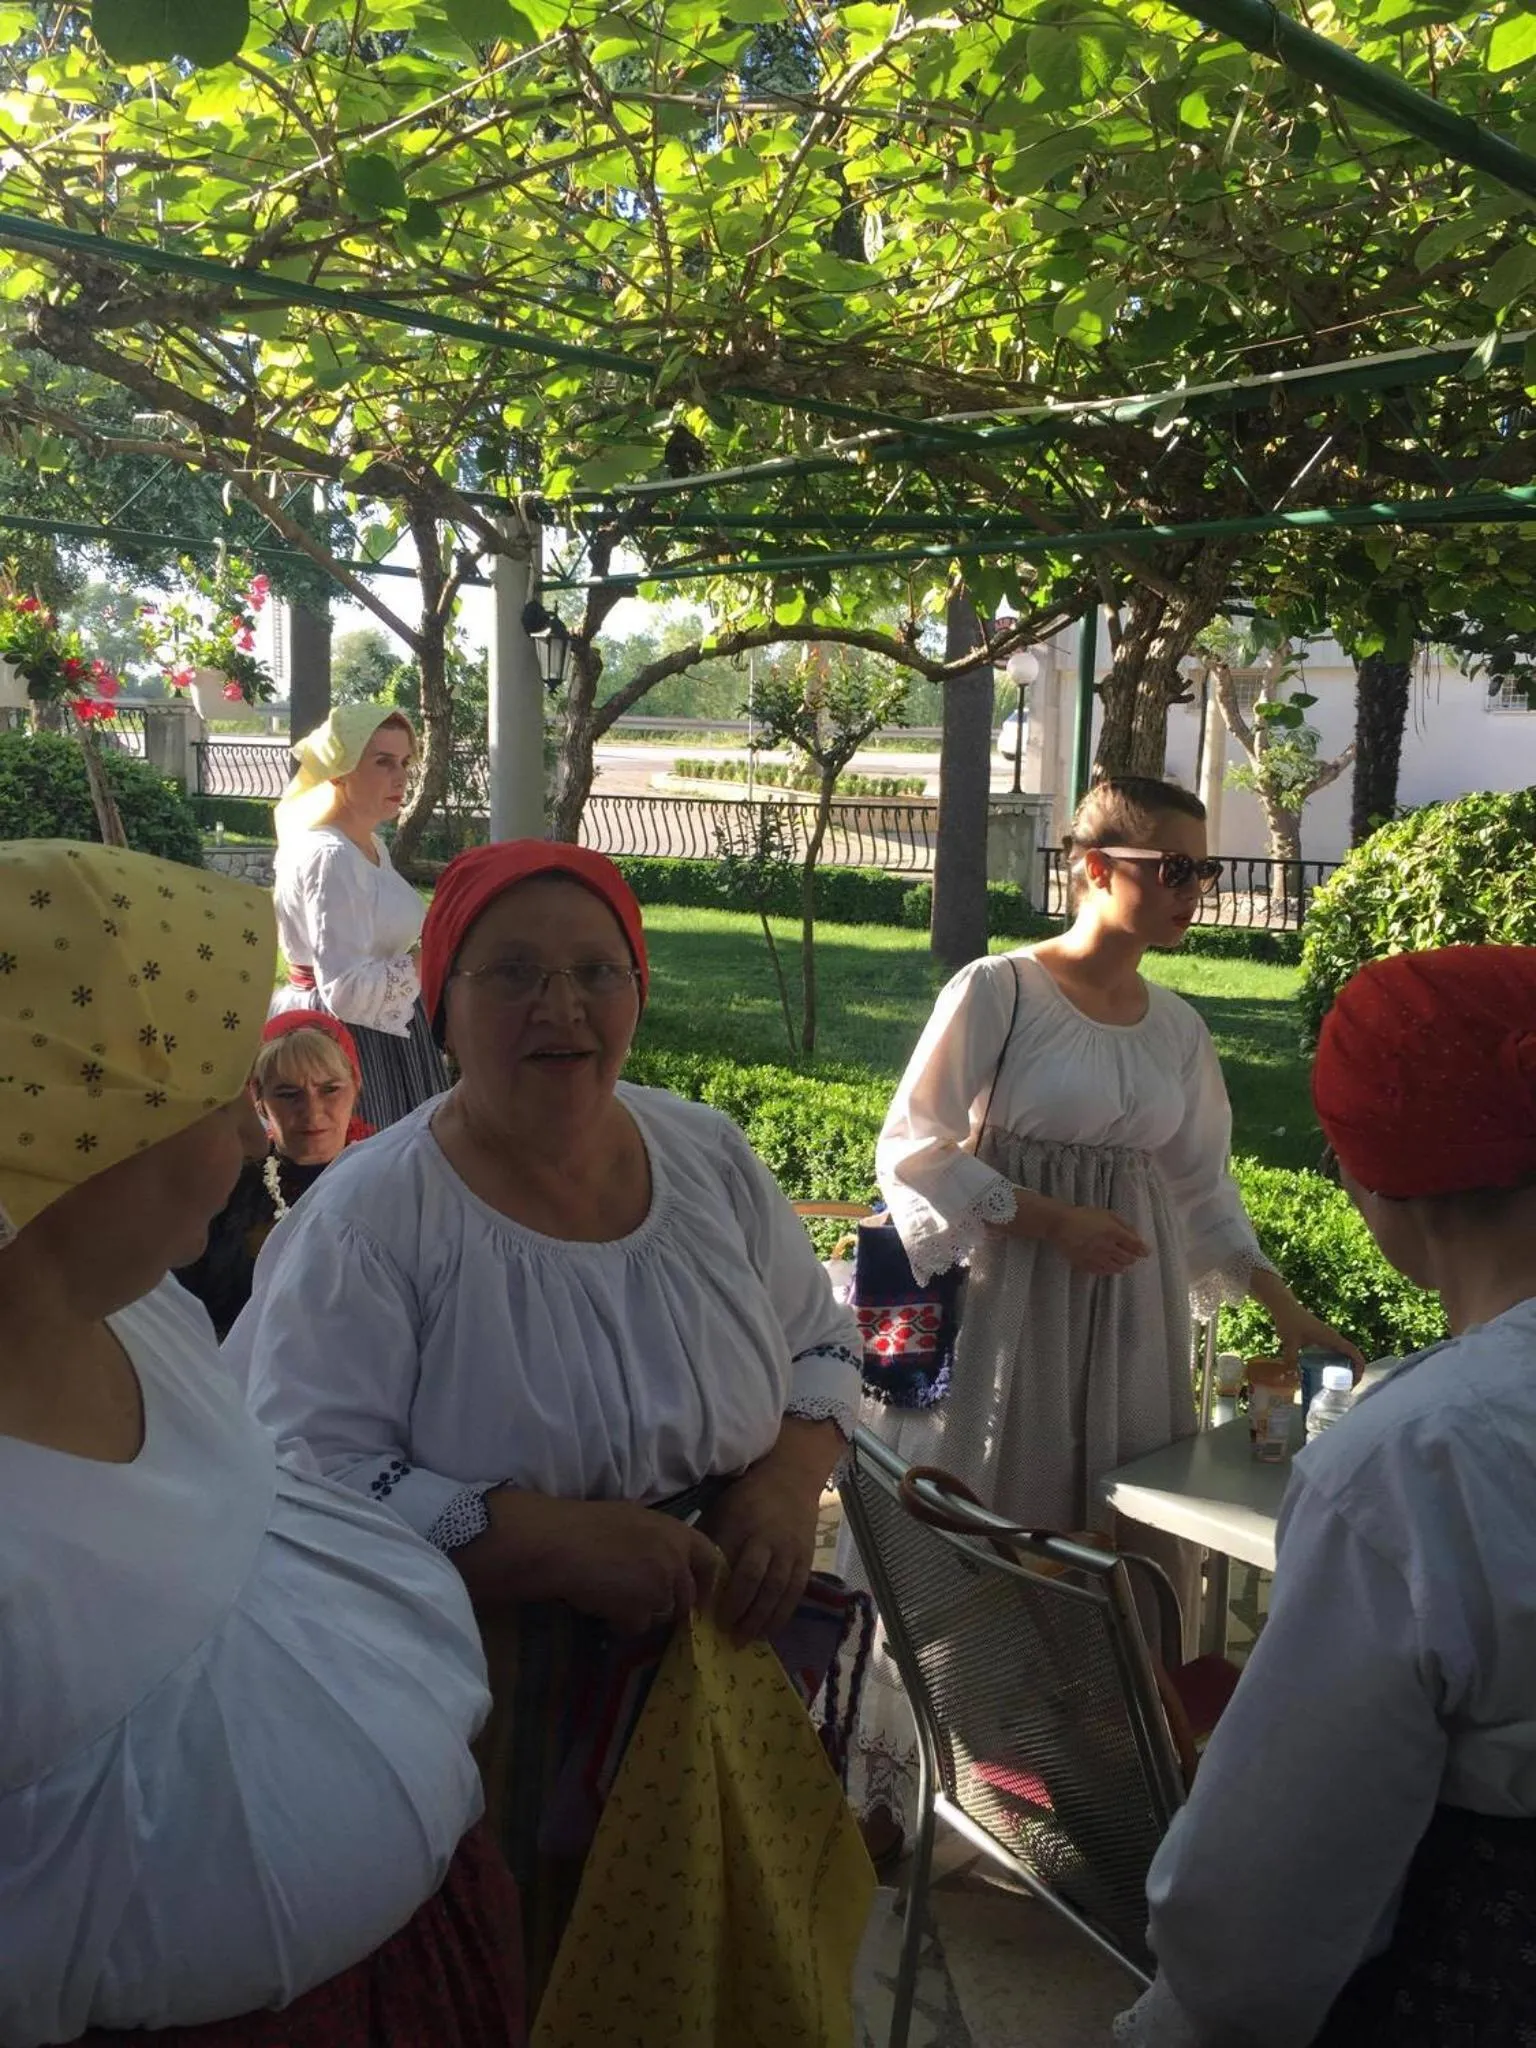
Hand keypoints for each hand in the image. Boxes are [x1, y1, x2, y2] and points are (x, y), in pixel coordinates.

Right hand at [525, 1498, 721, 1636]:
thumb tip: (667, 1559)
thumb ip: (660, 1542)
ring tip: (614, 1595)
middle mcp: (676, 1562)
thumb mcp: (635, 1520)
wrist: (562, 1542)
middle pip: (686, 1596)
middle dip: (669, 1603)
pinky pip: (637, 1627)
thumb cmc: (590, 1524)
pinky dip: (621, 1622)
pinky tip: (602, 1605)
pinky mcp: (639, 1612)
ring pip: (661, 1614)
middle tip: (643, 1599)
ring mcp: (659, 1589)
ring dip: (643, 1612)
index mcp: (677, 1533)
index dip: (706, 1579)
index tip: (698, 1591)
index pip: (711, 1559)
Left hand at [701, 1464, 820, 1647]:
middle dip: (737, 1610)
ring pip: (775, 1590)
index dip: (714, 1590)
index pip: (725, 1563)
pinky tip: (769, 1631)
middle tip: (724, 1634)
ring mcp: (789, 1550)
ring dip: (759, 1619)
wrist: (791, 1480)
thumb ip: (710, 1541)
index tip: (700, 1614)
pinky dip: (782, 1615)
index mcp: (739, 1524)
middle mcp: (766, 1538)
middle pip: (752, 1579)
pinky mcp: (806, 1560)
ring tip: (744, 1640)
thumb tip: (691, 1578)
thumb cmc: (747, 1498)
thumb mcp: (721, 1510)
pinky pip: (795, 1592)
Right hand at [1048, 1204, 1150, 1275]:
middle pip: (1127, 1258)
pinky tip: (1108, 1267)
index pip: (1134, 1245)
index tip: (1146, 1252)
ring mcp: (1096, 1257)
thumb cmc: (1084, 1215)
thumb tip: (1135, 1235)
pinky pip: (1101, 1272)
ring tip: (1122, 1264)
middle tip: (1132, 1256)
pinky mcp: (1085, 1264)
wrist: (1060, 1224)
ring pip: (1116, 1268)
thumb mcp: (1106, 1214)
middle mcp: (1107, 1247)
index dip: (1142, 1249)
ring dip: (1122, 1266)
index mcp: (1113, 1232)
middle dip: (1132, 1258)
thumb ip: (1123, 1224)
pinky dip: (1108, 1271)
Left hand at [1269, 1304, 1367, 1380]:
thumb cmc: (1289, 1320)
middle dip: (1353, 1372)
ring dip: (1345, 1368)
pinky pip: (1334, 1352)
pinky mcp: (1321, 1338)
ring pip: (1343, 1354)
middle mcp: (1333, 1338)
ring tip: (1336, 1385)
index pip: (1353, 1352)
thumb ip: (1291, 1359)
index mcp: (1331, 1338)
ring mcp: (1328, 1338)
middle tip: (1345, 1388)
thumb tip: (1293, 1378)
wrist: (1285, 1306)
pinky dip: (1335, 1363)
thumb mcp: (1290, 1341)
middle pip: (1351, 1356)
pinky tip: (1323, 1374)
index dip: (1359, 1367)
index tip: (1355, 1382)